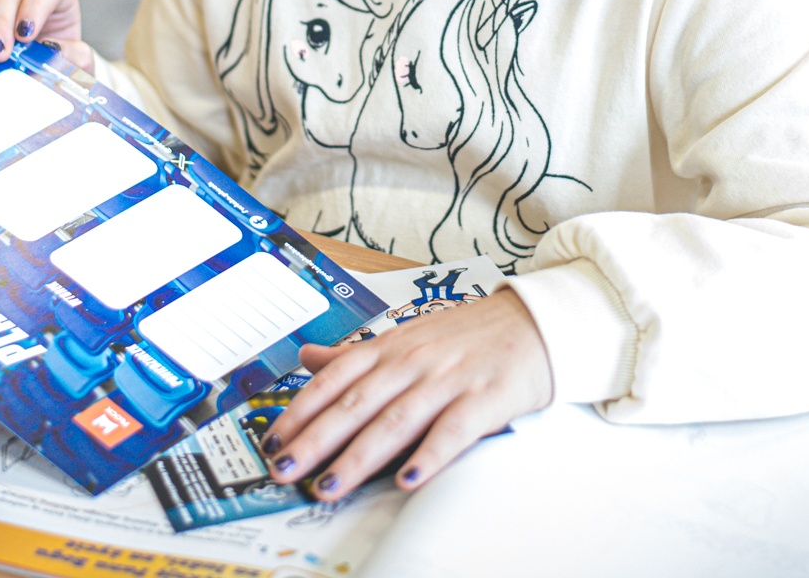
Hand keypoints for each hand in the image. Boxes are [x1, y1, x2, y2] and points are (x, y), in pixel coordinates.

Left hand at [261, 287, 552, 499]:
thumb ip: (356, 354)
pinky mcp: (484, 399)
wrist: (536, 322)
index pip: (335, 378)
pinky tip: (409, 479)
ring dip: (359, 457)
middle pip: (356, 403)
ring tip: (329, 486)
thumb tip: (307, 359)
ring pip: (395, 420)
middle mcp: (414, 362)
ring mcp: (448, 380)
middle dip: (316, 439)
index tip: (272, 440)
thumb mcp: (407, 336)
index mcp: (391, 347)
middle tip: (283, 469)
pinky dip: (430, 454)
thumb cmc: (467, 335)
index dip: (301, 410)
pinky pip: (453, 430)